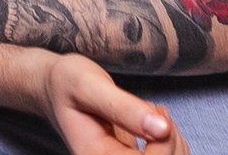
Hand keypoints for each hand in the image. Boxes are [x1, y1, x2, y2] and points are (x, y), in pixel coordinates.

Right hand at [34, 52, 186, 154]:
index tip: (158, 111)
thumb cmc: (67, 83)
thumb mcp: (89, 85)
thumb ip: (123, 108)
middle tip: (159, 110)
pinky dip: (171, 144)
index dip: (164, 144)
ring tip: (156, 114)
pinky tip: (156, 124)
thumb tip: (162, 129)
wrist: (54, 87)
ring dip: (174, 143)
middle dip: (171, 142)